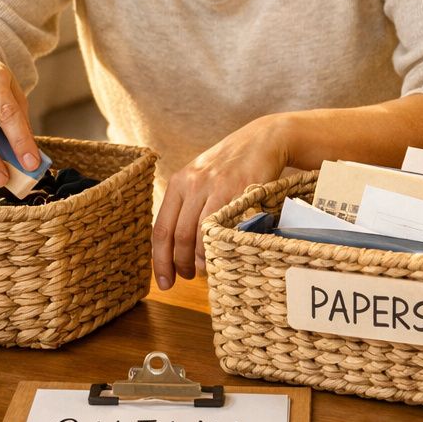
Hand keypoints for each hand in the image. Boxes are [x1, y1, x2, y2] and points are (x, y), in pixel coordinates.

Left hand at [152, 115, 289, 289]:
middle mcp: (192, 183)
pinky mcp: (239, 189)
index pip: (161, 228)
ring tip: (203, 271)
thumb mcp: (201, 178)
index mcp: (178, 182)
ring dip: (199, 260)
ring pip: (198, 233)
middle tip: (185, 278)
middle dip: (179, 264)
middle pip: (177, 235)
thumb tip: (178, 248)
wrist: (262, 140)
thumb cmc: (231, 165)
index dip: (159, 260)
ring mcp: (216, 186)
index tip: (164, 281)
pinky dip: (220, 246)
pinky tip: (221, 255)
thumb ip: (188, 206)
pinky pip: (224, 225)